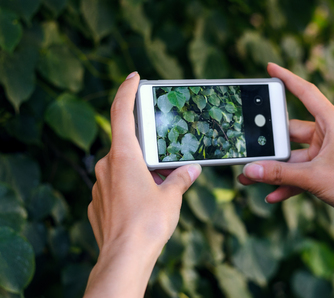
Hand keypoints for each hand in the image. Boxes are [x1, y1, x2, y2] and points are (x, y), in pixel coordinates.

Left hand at [85, 72, 201, 297]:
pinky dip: (129, 188)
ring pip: (121, 168)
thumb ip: (181, 178)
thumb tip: (192, 170)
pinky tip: (142, 204)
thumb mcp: (171, 197)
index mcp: (124, 156)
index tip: (133, 77)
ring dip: (139, 171)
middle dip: (146, 150)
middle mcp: (107, 166)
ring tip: (158, 188)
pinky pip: (114, 187)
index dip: (126, 90)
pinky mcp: (97, 203)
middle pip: (126, 145)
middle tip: (165, 162)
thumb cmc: (148, 224)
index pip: (122, 112)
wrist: (124, 257)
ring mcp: (99, 185)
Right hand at [238, 63, 333, 229]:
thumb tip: (250, 170)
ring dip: (274, 169)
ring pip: (292, 157)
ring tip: (250, 177)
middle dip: (269, 145)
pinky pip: (300, 173)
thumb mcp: (312, 177)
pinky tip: (272, 194)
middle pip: (290, 132)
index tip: (270, 68)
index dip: (287, 78)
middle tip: (248, 149)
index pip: (306, 92)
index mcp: (332, 123)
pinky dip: (287, 183)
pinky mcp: (325, 170)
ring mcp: (326, 153)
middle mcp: (328, 134)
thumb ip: (279, 173)